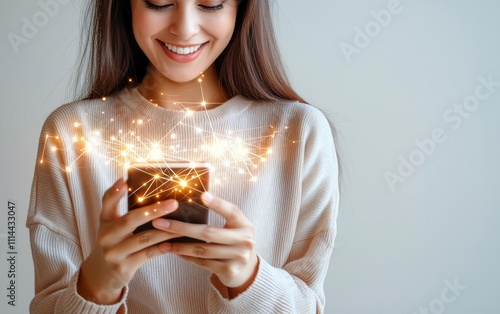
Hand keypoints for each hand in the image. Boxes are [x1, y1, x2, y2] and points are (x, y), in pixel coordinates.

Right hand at [77, 178, 179, 304]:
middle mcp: (106, 237)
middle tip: (173, 203)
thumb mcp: (110, 222)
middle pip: (130, 220)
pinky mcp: (124, 268)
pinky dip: (163, 247)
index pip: (107, 203)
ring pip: (144, 239)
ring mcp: (115, 254)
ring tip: (183, 224)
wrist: (103, 272)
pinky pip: (148, 254)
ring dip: (166, 231)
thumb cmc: (114, 240)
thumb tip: (124, 180)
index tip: (126, 181)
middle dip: (154, 210)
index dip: (115, 192)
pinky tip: (175, 241)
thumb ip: (115, 203)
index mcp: (104, 222)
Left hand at [152, 193, 258, 294]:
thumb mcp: (235, 227)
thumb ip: (222, 214)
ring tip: (163, 242)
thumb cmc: (234, 241)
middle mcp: (244, 241)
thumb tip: (198, 197)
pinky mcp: (228, 271)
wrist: (247, 269)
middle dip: (182, 228)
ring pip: (202, 250)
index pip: (232, 211)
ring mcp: (237, 257)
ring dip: (180, 246)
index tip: (202, 195)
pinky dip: (187, 257)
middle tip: (161, 223)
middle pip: (209, 233)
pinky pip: (203, 262)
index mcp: (245, 225)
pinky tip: (176, 252)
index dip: (218, 204)